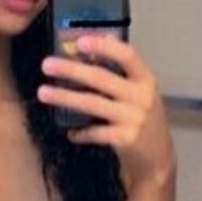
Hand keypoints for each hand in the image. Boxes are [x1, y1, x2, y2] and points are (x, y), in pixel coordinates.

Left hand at [38, 35, 175, 191]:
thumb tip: (95, 45)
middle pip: (101, 78)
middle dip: (71, 69)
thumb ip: (122, 74)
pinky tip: (70, 132)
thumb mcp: (140, 94)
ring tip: (43, 93)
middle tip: (46, 65)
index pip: (127, 55)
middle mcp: (141, 97)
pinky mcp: (124, 139)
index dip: (103, 47)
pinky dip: (80, 132)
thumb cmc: (144, 121)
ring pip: (92, 103)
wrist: (158, 159)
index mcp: (146, 80)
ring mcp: (133, 119)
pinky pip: (94, 132)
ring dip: (65, 97)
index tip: (80, 41)